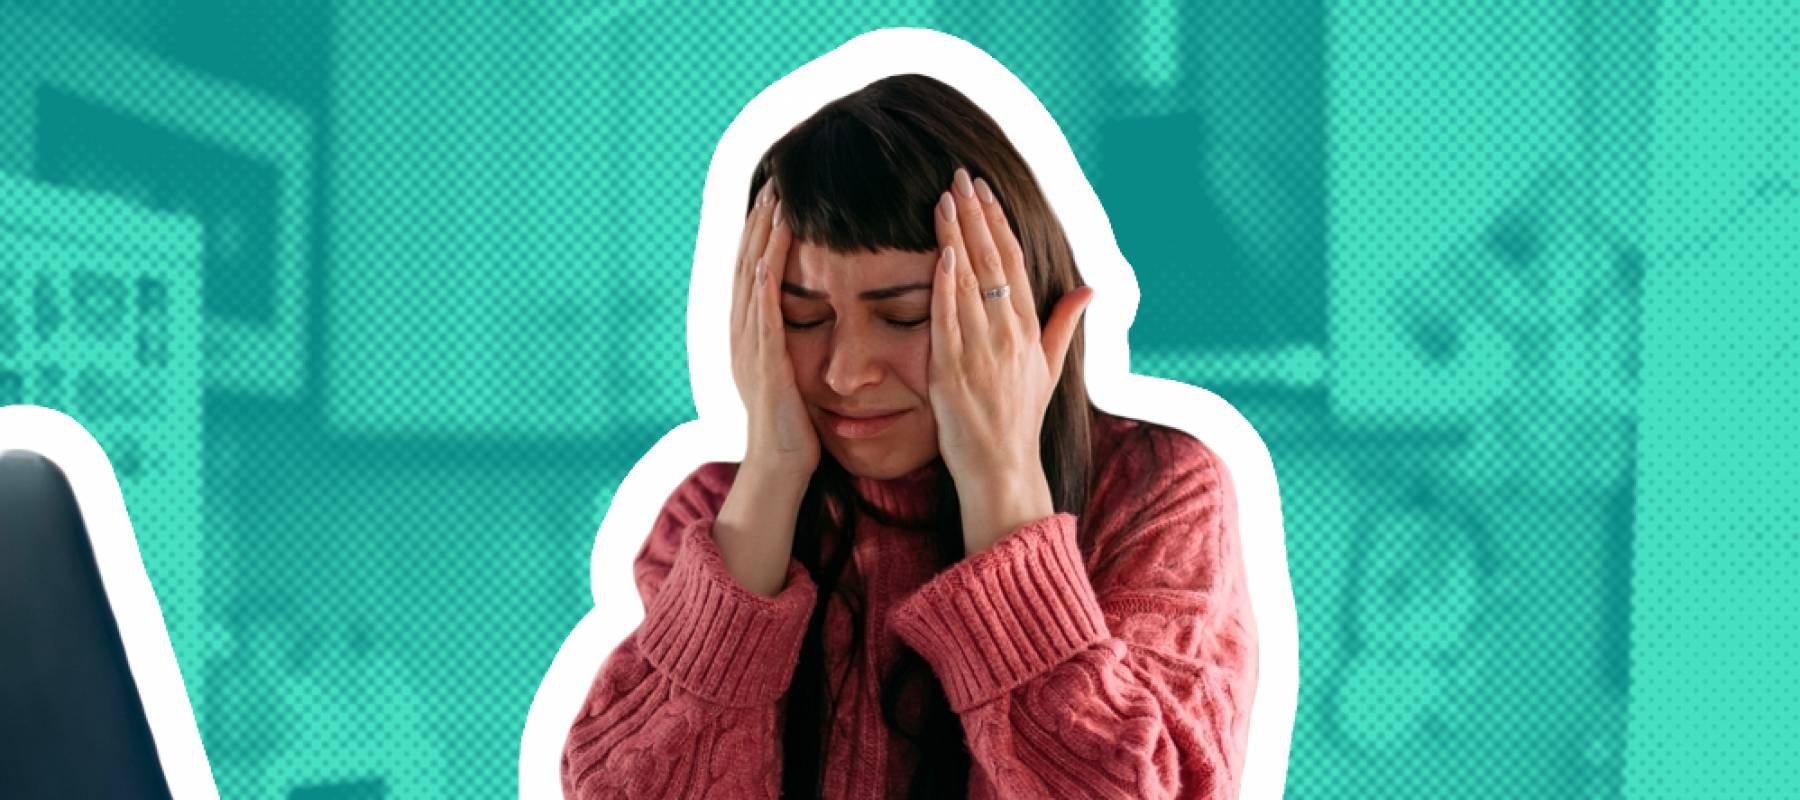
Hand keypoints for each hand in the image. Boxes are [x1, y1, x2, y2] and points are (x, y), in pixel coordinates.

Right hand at [730, 179, 817, 483]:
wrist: (781, 466)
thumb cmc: (796, 424)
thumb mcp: (795, 372)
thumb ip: (797, 341)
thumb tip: (812, 316)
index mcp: (751, 335)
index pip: (754, 271)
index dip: (761, 233)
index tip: (774, 197)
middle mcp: (743, 336)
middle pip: (747, 265)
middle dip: (759, 224)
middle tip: (771, 183)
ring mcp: (750, 349)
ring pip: (753, 282)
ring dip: (762, 241)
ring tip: (773, 203)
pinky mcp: (766, 366)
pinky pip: (764, 317)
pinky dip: (765, 283)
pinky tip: (770, 256)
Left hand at [930, 168, 1094, 550]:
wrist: (1002, 467)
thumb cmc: (1020, 418)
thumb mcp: (1050, 368)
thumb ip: (1065, 323)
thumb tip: (1092, 287)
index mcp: (1030, 330)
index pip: (1016, 264)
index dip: (998, 223)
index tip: (984, 191)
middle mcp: (1010, 336)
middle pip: (993, 262)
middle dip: (976, 216)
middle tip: (960, 178)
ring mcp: (982, 352)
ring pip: (970, 283)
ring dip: (957, 238)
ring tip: (944, 201)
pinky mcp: (954, 372)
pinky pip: (950, 322)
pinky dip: (946, 287)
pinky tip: (941, 255)